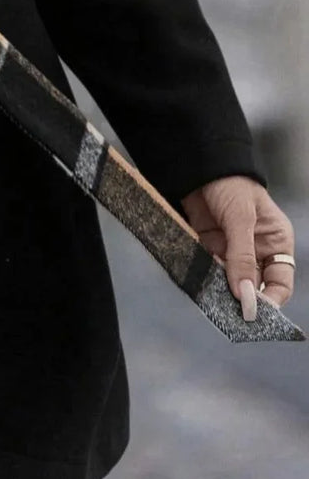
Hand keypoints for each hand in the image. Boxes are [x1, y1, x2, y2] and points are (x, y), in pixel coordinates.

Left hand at [180, 176, 296, 321]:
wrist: (198, 164)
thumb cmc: (231, 185)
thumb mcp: (241, 219)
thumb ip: (242, 257)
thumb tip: (246, 296)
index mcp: (275, 243)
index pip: (280, 283)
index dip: (270, 301)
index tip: (253, 313)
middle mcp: (255, 251)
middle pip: (253, 287)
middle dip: (243, 300)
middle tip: (229, 313)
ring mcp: (230, 251)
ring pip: (229, 282)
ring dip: (221, 291)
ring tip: (212, 299)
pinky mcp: (207, 248)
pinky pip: (208, 270)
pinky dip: (204, 278)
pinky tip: (199, 284)